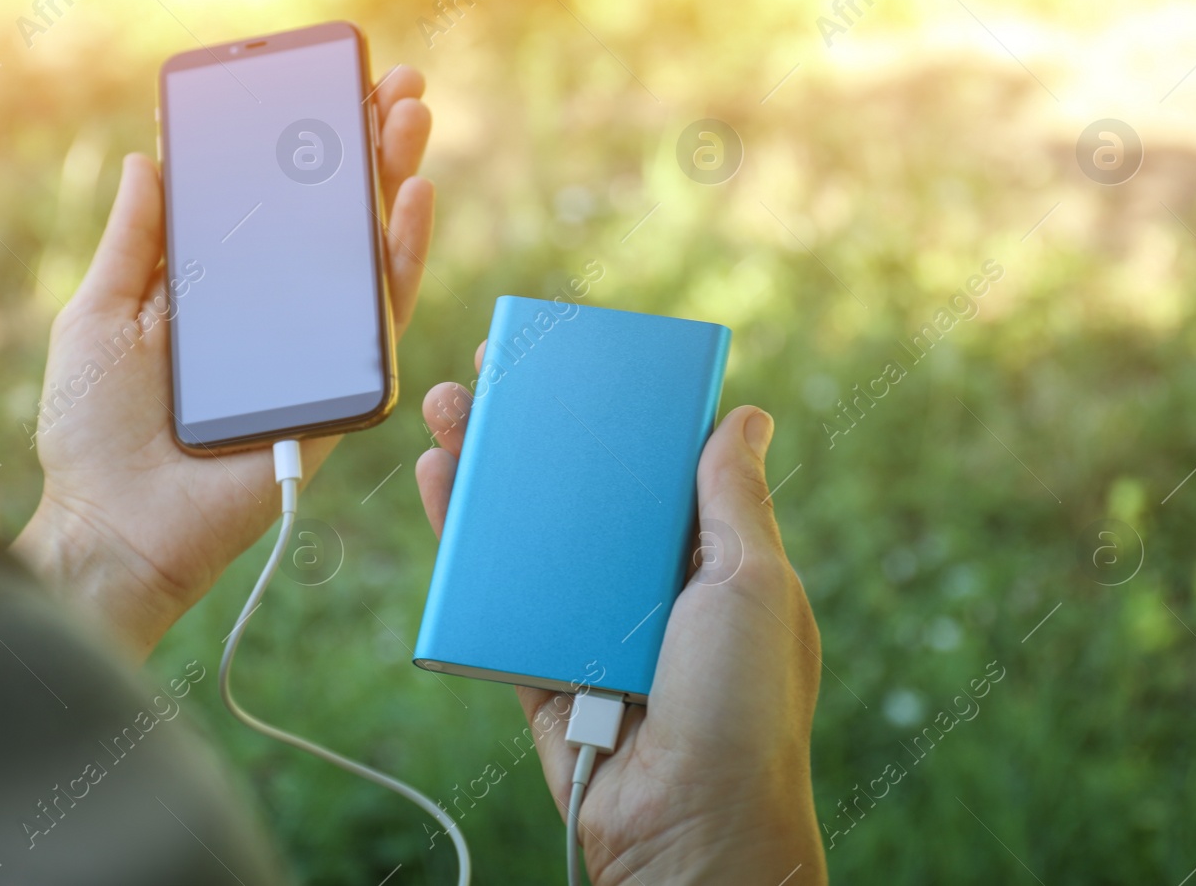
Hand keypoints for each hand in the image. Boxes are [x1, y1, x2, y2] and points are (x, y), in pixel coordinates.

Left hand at [12, 67, 433, 658]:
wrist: (118, 527)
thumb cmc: (93, 428)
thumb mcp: (100, 313)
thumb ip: (135, 240)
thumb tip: (152, 156)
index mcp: (213, 286)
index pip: (268, 200)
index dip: (298, 143)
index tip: (321, 86)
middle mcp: (270, 309)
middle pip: (329, 215)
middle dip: (364, 146)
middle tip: (392, 85)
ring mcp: (310, 347)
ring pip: (366, 253)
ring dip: (394, 180)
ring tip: (410, 116)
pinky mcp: (339, 390)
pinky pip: (381, 318)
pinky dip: (402, 255)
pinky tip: (411, 198)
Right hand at [417, 354, 827, 885]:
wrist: (688, 834)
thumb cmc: (744, 711)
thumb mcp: (754, 586)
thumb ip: (735, 501)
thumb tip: (748, 415)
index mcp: (709, 561)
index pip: (657, 467)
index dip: (619, 413)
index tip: (579, 362)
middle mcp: (647, 585)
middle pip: (581, 490)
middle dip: (535, 429)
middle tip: (492, 372)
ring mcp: (588, 623)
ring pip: (529, 533)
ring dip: (487, 469)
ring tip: (450, 410)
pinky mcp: (536, 662)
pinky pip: (494, 594)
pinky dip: (463, 542)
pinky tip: (440, 485)